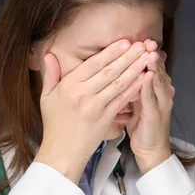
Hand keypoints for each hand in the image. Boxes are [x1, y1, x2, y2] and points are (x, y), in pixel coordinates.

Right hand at [34, 40, 147, 183]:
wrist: (62, 153)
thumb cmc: (54, 124)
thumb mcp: (46, 97)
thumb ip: (50, 75)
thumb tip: (49, 54)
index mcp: (69, 86)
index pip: (92, 64)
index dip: (110, 52)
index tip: (124, 42)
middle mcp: (82, 94)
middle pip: (109, 71)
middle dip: (127, 57)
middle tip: (141, 45)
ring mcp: (95, 106)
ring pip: (118, 83)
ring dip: (135, 69)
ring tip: (147, 58)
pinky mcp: (105, 118)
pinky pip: (122, 100)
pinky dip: (134, 88)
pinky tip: (143, 79)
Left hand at [126, 39, 174, 173]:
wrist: (151, 149)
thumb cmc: (142, 125)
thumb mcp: (137, 101)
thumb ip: (135, 84)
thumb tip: (125, 68)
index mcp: (158, 88)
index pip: (153, 65)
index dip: (147, 52)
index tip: (141, 39)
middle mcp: (163, 92)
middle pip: (157, 69)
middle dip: (151, 54)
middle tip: (147, 40)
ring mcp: (161, 102)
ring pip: (157, 80)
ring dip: (153, 66)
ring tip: (149, 52)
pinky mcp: (155, 114)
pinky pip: (151, 97)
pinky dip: (149, 85)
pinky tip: (146, 75)